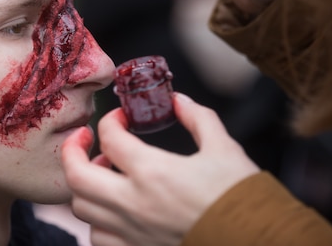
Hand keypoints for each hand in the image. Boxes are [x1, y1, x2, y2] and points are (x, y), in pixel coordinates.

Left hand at [62, 93, 259, 245]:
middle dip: (72, 150)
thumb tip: (177, 101)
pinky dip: (97, 220)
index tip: (120, 118)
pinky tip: (113, 209)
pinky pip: (97, 238)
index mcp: (153, 172)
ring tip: (103, 174)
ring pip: (82, 208)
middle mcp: (133, 204)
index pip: (109, 137)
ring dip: (85, 186)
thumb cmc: (241, 199)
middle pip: (76, 175)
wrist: (258, 243)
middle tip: (85, 139)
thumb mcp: (223, 148)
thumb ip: (197, 118)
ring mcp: (131, 233)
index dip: (110, 120)